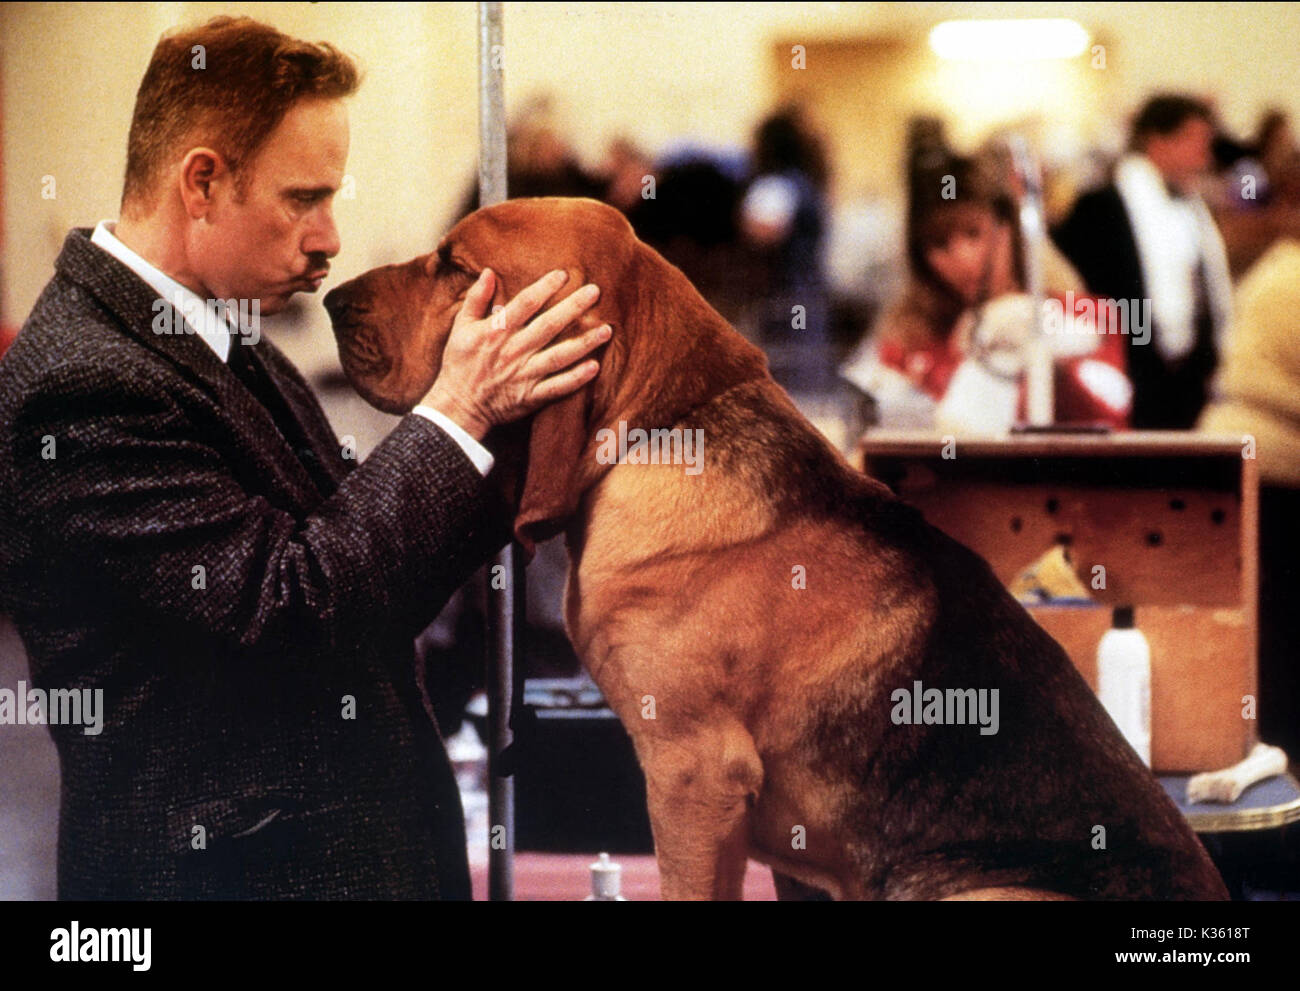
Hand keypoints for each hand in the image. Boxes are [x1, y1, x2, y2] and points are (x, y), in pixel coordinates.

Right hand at [422, 268, 610, 440]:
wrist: (458, 406)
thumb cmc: (460, 363)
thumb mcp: (461, 326)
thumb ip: (476, 298)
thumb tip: (488, 271)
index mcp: (496, 331)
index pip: (525, 303)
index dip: (545, 287)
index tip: (564, 274)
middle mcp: (513, 350)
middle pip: (549, 325)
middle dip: (573, 307)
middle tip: (596, 291)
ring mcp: (524, 374)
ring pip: (559, 356)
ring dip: (584, 343)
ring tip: (606, 329)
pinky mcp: (531, 396)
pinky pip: (557, 387)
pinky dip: (575, 379)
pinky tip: (595, 367)